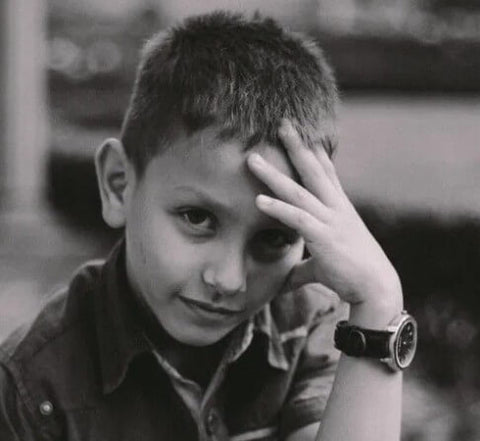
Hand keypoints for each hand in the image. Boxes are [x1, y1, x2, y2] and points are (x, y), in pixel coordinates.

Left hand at [247, 120, 402, 325]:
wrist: (376, 288)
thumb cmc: (352, 274)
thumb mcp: (324, 264)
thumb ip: (302, 267)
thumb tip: (286, 279)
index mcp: (339, 208)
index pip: (327, 173)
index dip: (315, 151)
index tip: (305, 132)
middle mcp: (336, 207)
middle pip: (313, 169)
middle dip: (297, 145)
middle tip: (282, 123)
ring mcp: (330, 220)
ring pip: (298, 190)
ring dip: (274, 174)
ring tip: (252, 159)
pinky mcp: (324, 237)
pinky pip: (297, 218)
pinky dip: (278, 208)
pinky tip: (259, 199)